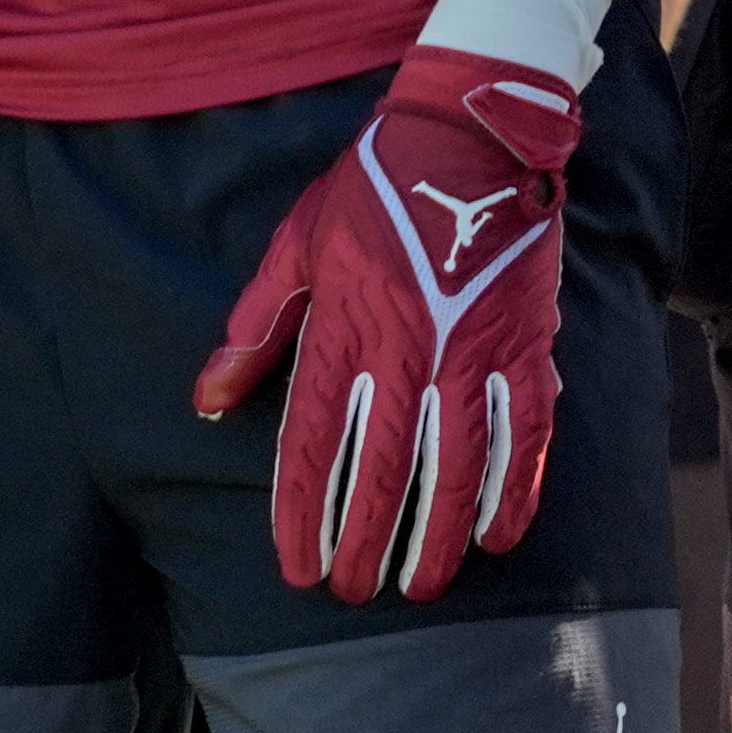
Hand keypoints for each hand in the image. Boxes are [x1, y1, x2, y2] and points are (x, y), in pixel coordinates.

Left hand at [196, 46, 580, 600]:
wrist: (466, 139)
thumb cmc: (367, 193)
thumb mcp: (293, 250)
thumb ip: (253, 330)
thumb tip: (205, 399)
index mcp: (342, 330)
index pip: (312, 442)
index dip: (302, 511)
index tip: (294, 566)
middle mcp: (407, 352)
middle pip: (382, 467)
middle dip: (365, 539)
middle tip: (351, 593)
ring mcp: (472, 354)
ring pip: (454, 466)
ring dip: (435, 533)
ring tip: (419, 587)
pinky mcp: (526, 349)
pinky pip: (524, 436)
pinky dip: (513, 491)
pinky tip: (496, 538)